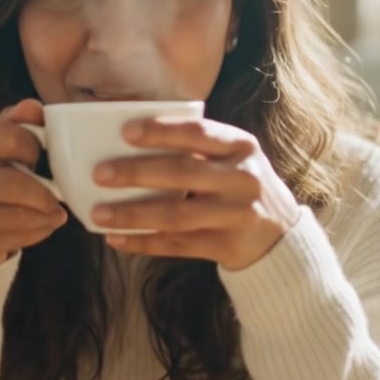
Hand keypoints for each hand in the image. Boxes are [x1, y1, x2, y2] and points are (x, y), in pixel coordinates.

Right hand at [0, 99, 66, 268]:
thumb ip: (17, 122)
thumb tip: (33, 108)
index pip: (10, 138)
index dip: (34, 147)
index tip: (39, 156)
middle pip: (15, 184)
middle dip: (45, 193)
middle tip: (57, 197)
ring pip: (18, 216)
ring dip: (45, 217)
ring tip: (54, 213)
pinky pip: (14, 239)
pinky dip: (36, 234)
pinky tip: (40, 227)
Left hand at [91, 116, 299, 270]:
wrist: (280, 237)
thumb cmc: (240, 186)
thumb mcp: (232, 158)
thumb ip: (196, 148)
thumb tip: (128, 138)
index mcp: (241, 147)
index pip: (198, 133)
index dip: (161, 131)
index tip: (125, 131)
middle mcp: (243, 179)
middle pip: (182, 173)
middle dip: (136, 173)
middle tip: (100, 173)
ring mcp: (237, 216)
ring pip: (175, 215)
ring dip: (132, 215)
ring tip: (98, 213)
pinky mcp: (227, 247)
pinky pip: (177, 246)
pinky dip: (142, 242)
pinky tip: (115, 239)